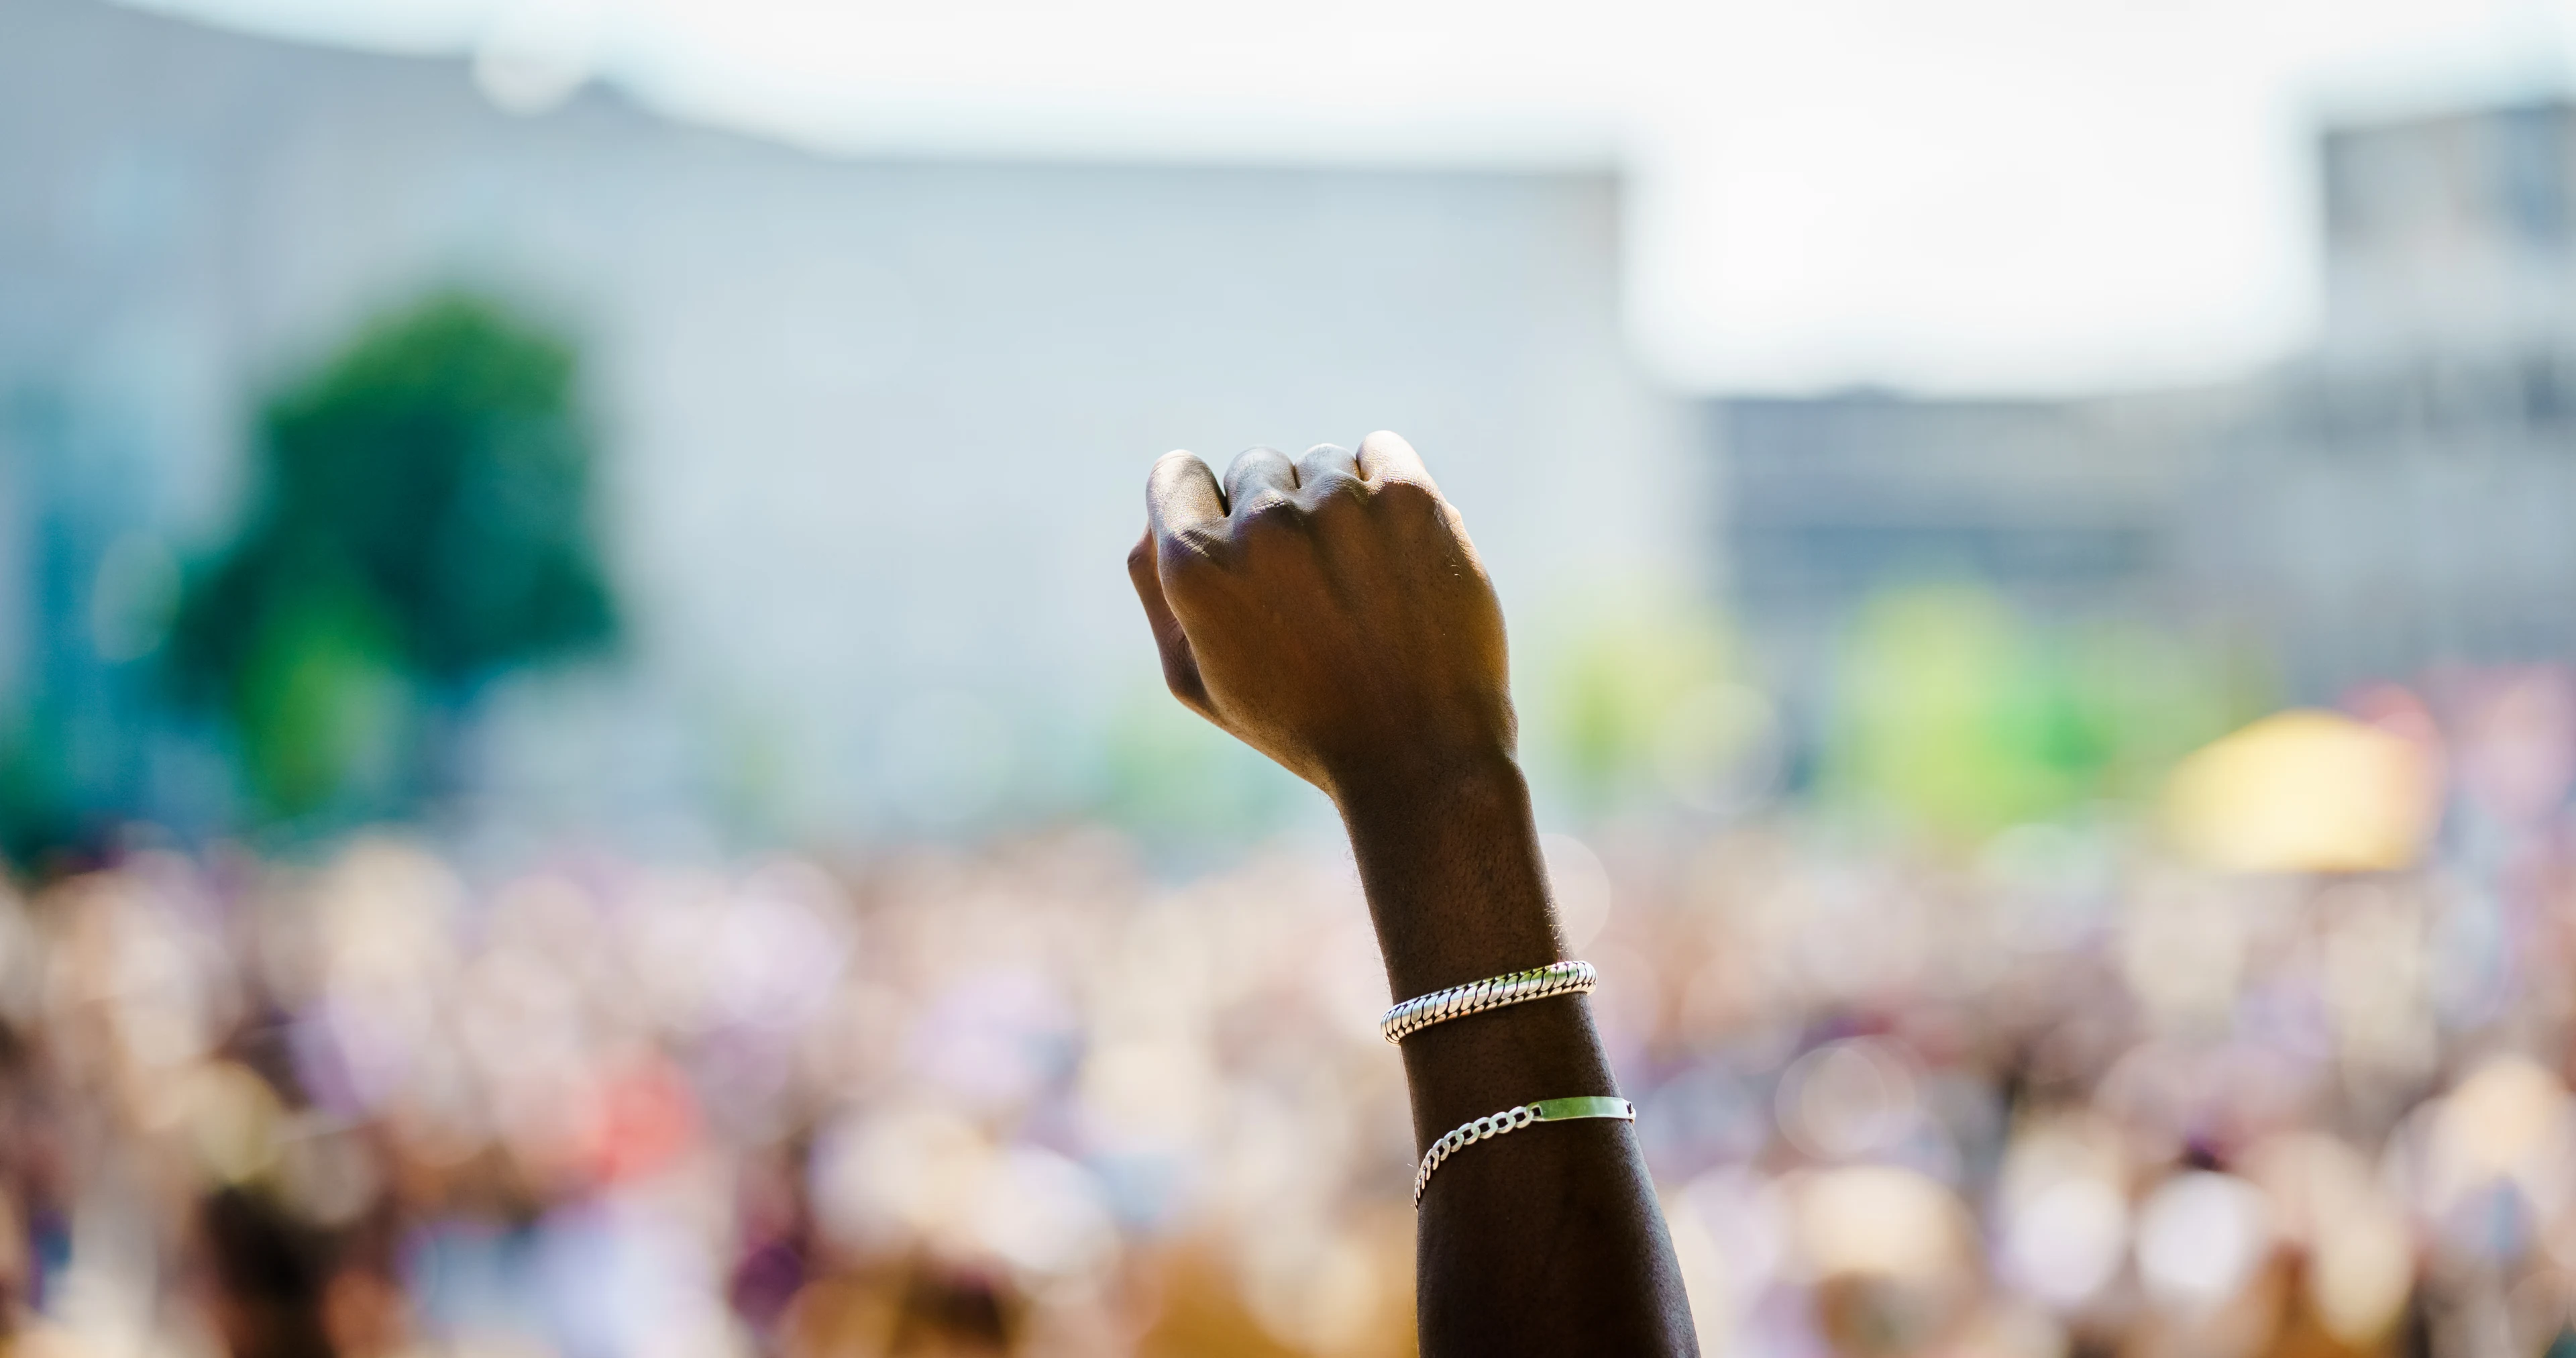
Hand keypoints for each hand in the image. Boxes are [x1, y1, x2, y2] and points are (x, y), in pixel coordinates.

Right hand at [1125, 432, 1515, 802]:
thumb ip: (1156, 587)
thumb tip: (1154, 518)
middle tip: (1311, 591)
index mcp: (1195, 565)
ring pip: (1322, 463)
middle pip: (1254, 467)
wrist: (1420, 754)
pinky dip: (1386, 487)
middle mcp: (1262, 523)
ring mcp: (1339, 504)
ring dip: (1336, 505)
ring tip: (1361, 583)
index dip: (1204, 509)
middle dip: (1275, 515)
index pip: (1175, 473)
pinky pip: (1381, 448)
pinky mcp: (1408, 498)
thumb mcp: (1198, 679)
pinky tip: (1395, 550)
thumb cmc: (1301, 724)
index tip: (1238, 545)